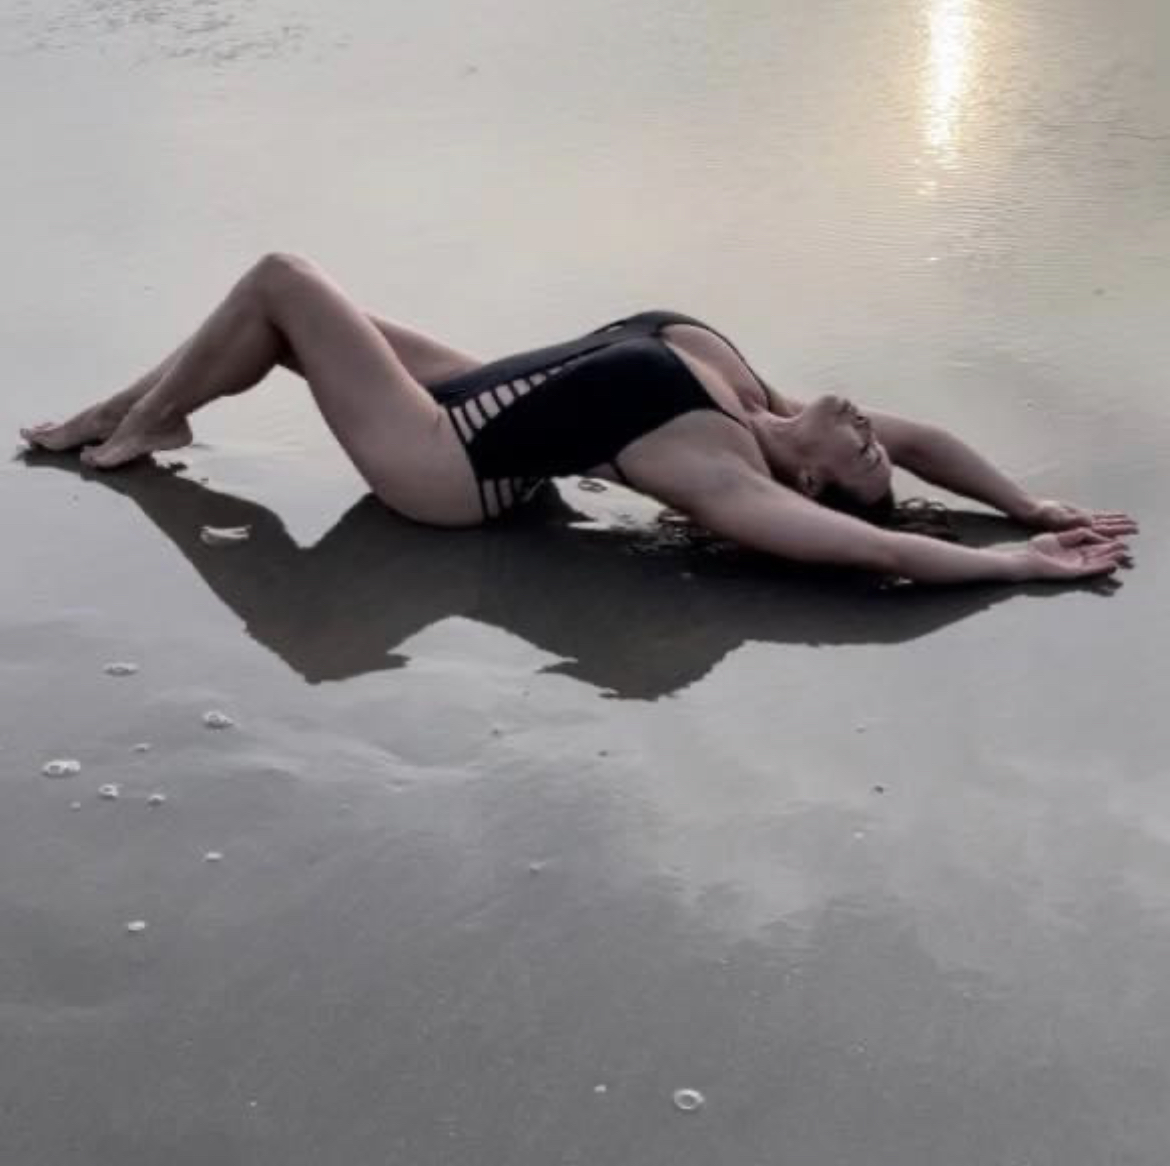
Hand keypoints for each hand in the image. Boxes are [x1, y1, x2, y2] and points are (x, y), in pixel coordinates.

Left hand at [1017, 529, 1131, 580]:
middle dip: (1112, 551)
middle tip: (1127, 548)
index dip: (1107, 541)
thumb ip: (1075, 532)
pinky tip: (1113, 565)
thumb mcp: (1059, 535)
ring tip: (1124, 556)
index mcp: (1074, 548)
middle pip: (1099, 554)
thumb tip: (1090, 526)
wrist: (1027, 558)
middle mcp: (1077, 558)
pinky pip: (1090, 570)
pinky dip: (1102, 567)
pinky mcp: (1073, 572)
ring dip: (1111, 559)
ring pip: (1097, 562)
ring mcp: (1076, 565)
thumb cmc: (1039, 547)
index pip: (1094, 544)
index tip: (1118, 537)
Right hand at [1019, 498, 1138, 536]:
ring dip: (1117, 523)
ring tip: (1131, 523)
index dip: (1112, 536)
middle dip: (1121, 529)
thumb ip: (1073, 520)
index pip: (1100, 533)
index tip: (1124, 541)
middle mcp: (1082, 527)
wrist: (1032, 510)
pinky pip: (1097, 515)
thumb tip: (1089, 522)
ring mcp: (1081, 521)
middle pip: (1106, 529)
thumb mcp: (1057, 517)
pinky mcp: (1079, 515)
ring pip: (1103, 522)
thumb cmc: (1043, 514)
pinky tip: (1117, 516)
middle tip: (1136, 529)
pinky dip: (1108, 515)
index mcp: (1079, 529)